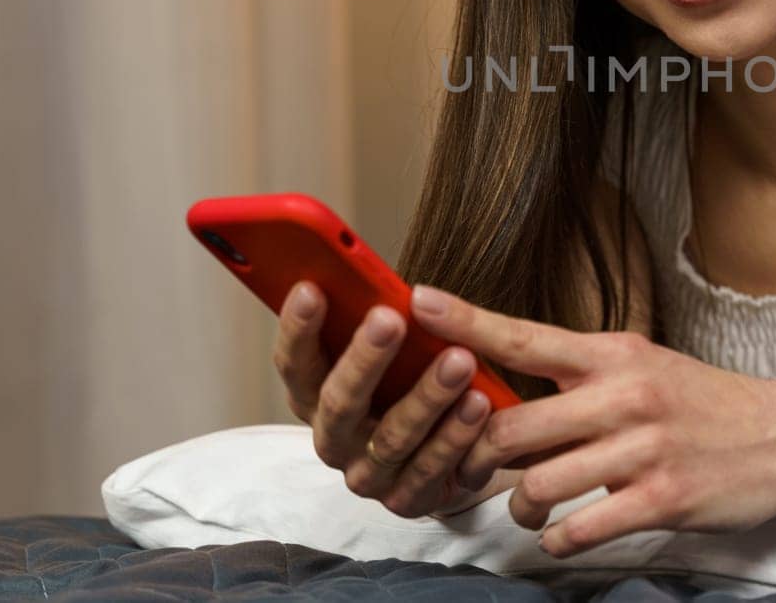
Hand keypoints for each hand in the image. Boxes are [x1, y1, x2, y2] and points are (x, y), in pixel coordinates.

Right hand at [272, 281, 495, 518]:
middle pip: (338, 403)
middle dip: (364, 359)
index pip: (294, 365)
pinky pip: (431, 469)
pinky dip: (457, 435)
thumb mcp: (392, 352)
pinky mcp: (407, 501)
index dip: (297, 329)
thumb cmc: (410, 384)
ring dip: (426, 396)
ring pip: (392, 437)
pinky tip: (480, 403)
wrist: (446, 456)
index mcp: (315, 398)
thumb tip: (379, 274)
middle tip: (389, 318)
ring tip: (459, 360)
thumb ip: (378, 321)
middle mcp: (333, 440)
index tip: (311, 287)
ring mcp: (368, 475)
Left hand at [404, 284, 775, 557]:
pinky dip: (559, 539)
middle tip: (471, 471)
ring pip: (541, 486)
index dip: (465, 321)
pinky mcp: (664, 498)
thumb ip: (578, 378)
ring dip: (521, 508)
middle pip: (514, 428)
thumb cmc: (699, 403)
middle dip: (479, 459)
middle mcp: (625, 394)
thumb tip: (504, 395)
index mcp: (613, 355)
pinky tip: (564, 533)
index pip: (524, 335)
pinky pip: (582, 528)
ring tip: (530, 509)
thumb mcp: (642, 367)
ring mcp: (645, 448)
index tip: (416, 299)